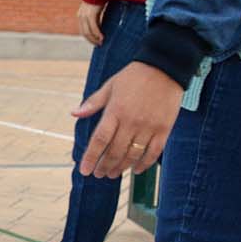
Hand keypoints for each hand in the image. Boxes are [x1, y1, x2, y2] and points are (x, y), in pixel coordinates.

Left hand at [75, 62, 183, 178]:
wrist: (166, 67)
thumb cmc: (134, 76)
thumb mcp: (110, 86)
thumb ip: (93, 103)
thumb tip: (74, 114)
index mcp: (115, 111)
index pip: (100, 140)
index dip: (91, 157)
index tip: (84, 170)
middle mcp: (131, 122)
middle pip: (115, 151)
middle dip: (104, 166)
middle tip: (99, 174)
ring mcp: (149, 126)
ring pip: (133, 155)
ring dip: (121, 167)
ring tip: (112, 174)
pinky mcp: (164, 129)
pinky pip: (153, 152)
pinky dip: (144, 164)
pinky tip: (135, 170)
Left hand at [77, 3, 106, 45]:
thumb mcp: (95, 9)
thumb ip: (95, 17)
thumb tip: (100, 25)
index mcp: (80, 15)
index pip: (83, 30)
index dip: (89, 38)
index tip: (95, 42)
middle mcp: (81, 16)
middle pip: (84, 33)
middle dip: (91, 40)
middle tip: (98, 45)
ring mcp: (85, 16)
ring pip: (88, 32)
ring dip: (94, 39)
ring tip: (101, 42)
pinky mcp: (91, 15)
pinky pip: (94, 28)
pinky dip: (97, 34)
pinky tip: (102, 37)